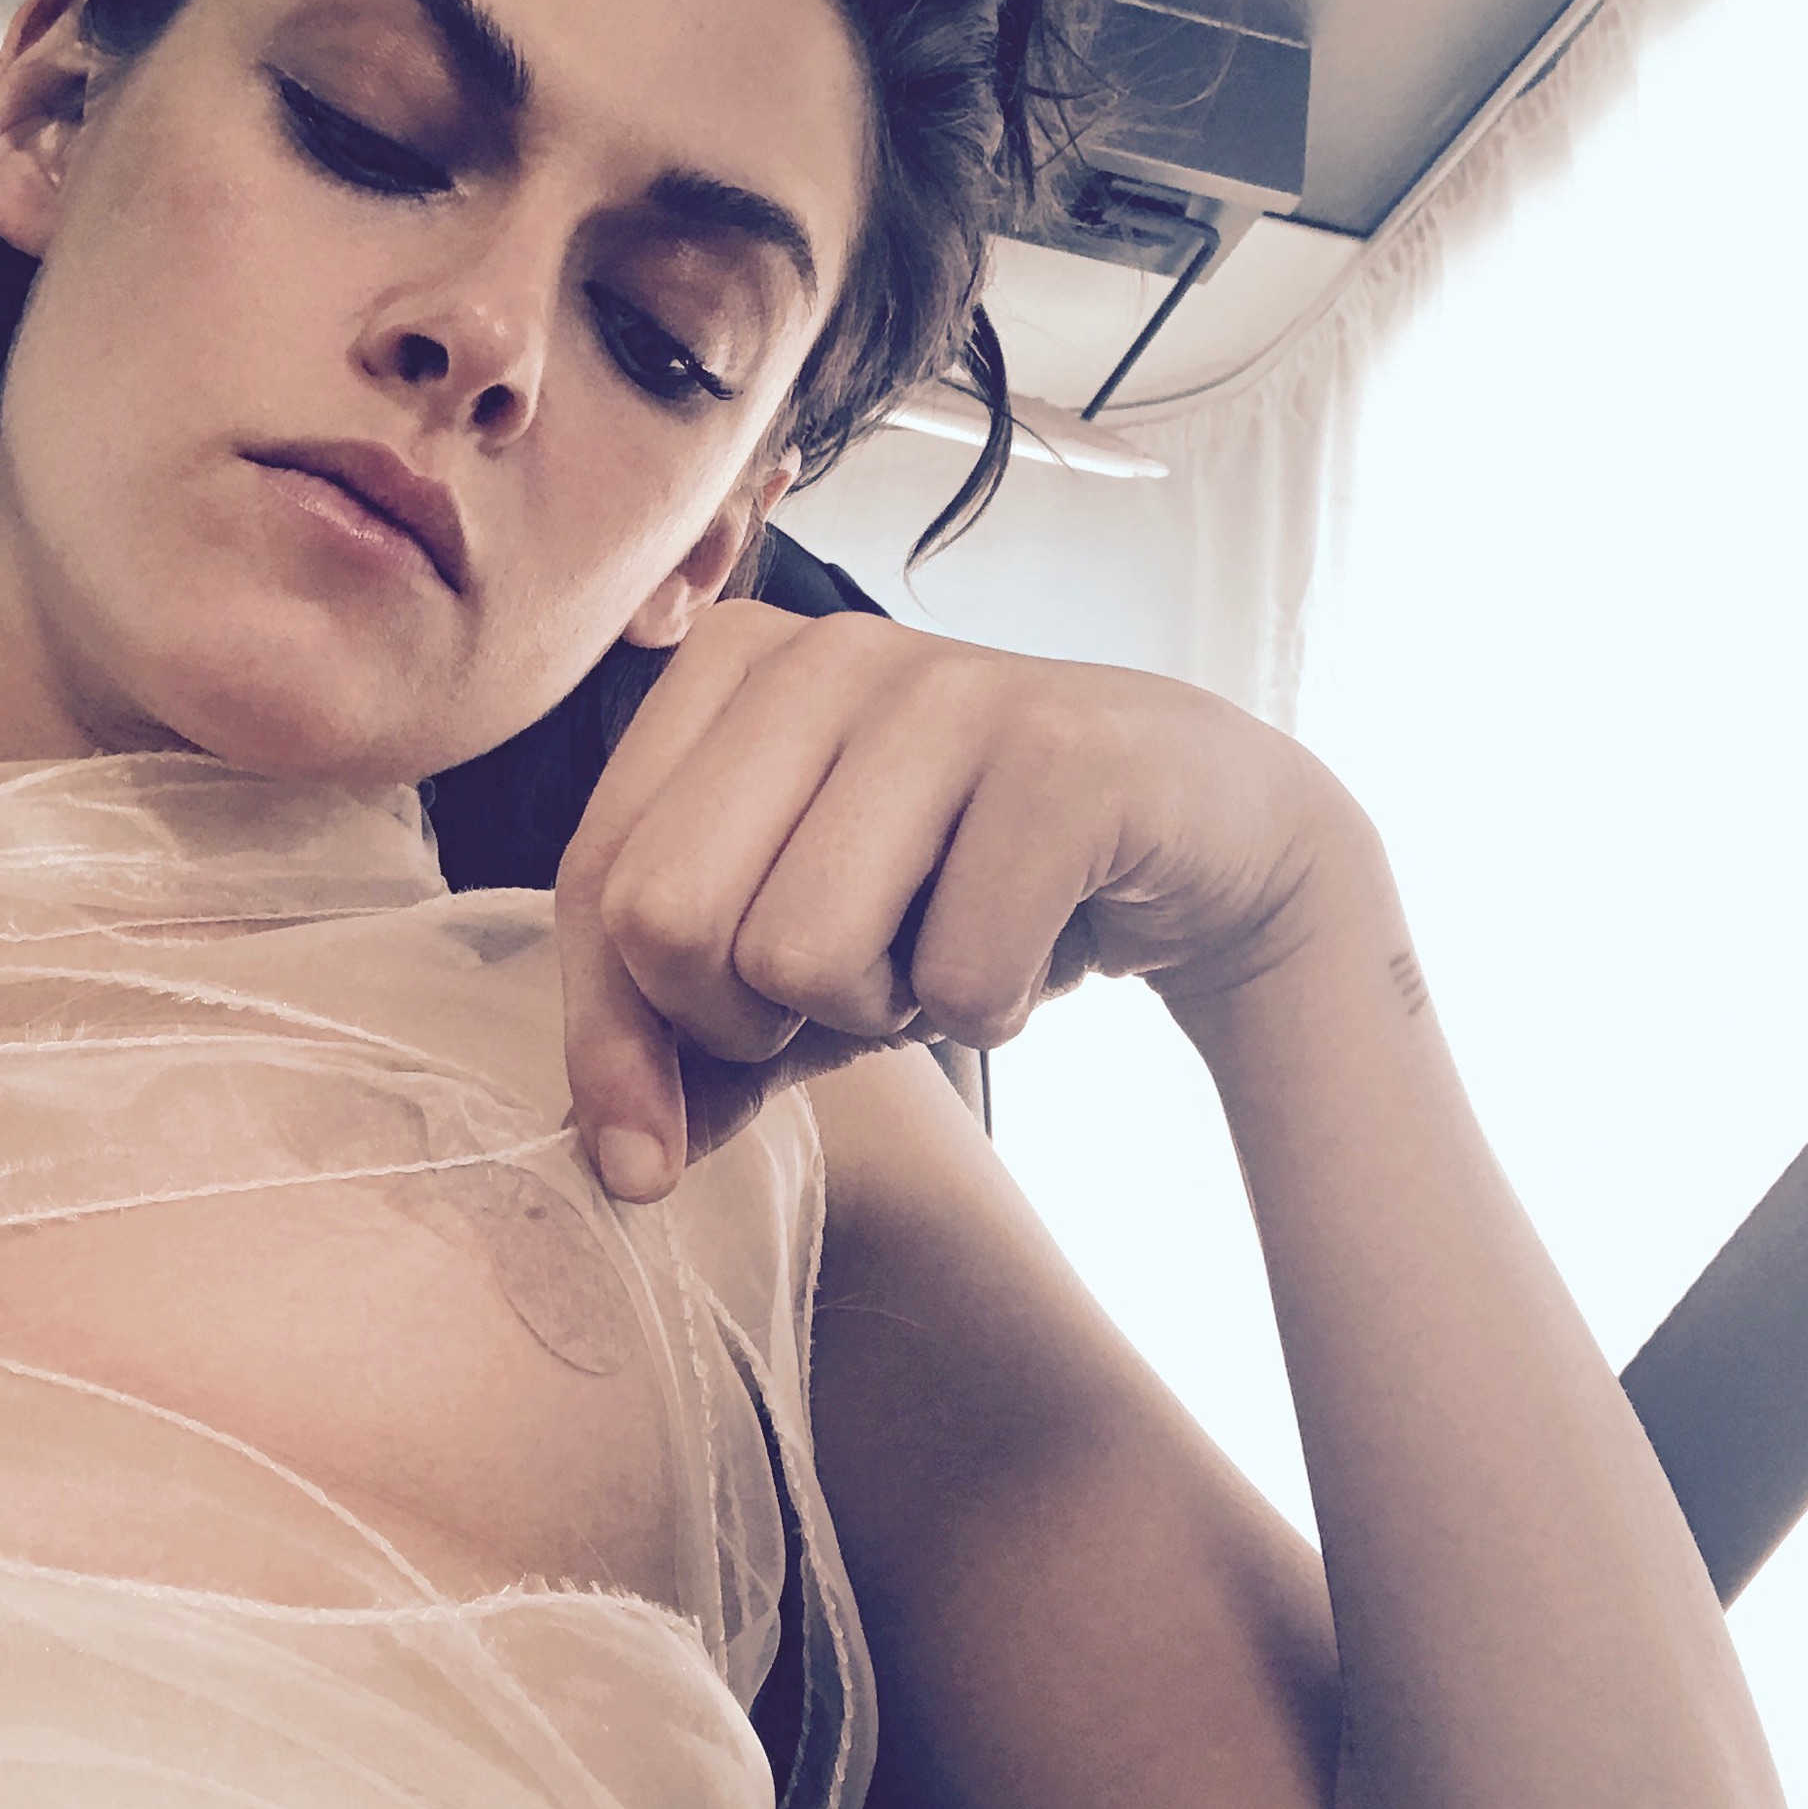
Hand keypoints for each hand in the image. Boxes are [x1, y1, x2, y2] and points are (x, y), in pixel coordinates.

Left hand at [555, 599, 1335, 1201]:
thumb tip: (612, 1158)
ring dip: (883, 1013)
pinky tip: (1040, 941)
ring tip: (949, 952)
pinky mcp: (1061, 754)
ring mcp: (944, 688)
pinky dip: (992, 1009)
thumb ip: (694, 1043)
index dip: (611, 1042)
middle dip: (745, 1023)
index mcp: (729, 666)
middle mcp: (822, 651)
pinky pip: (956, 976)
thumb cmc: (970, 888)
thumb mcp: (805, 968)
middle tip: (847, 1000)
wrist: (1207, 839)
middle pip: (671, 918)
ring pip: (799, 954)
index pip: (600, 883)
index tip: (642, 1157)